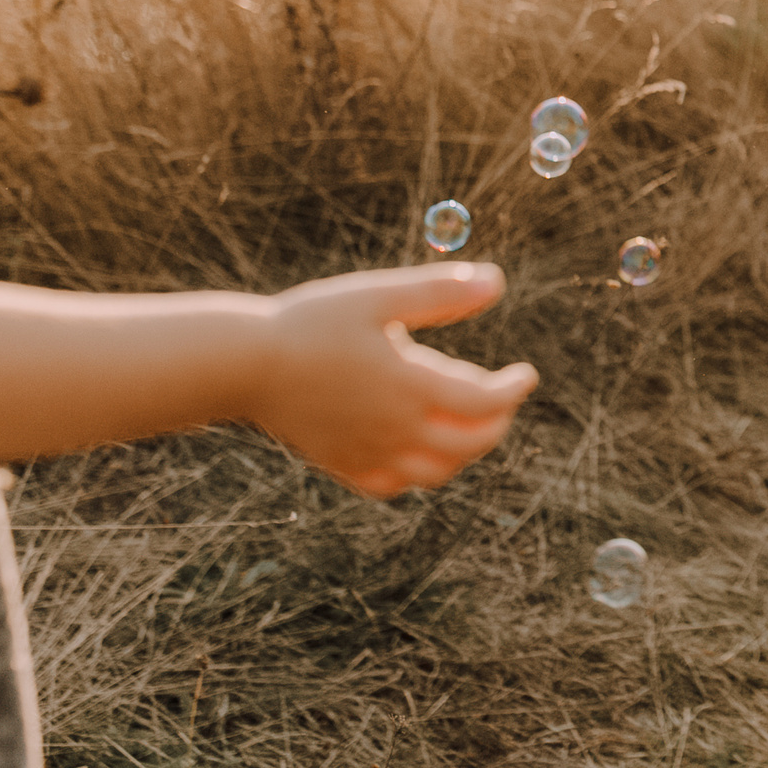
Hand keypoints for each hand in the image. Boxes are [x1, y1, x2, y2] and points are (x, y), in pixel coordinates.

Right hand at [250, 264, 536, 497]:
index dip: (514, 389)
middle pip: (470, 444)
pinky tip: (416, 451)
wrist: (241, 365)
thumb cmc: (310, 321)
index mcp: (411, 388)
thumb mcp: (378, 295)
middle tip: (504, 399)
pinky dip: (416, 474)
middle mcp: (394, 430)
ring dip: (463, 452)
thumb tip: (498, 281)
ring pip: (435, 472)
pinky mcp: (339, 463)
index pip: (486, 403)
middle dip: (497, 422)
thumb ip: (439, 292)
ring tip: (468, 423)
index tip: (526, 374)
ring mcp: (366, 452)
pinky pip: (390, 486)